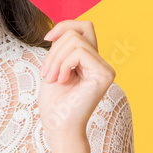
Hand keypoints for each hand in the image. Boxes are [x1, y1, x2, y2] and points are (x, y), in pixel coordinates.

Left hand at [38, 19, 114, 136]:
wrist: (58, 127)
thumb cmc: (54, 103)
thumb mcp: (54, 67)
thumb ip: (61, 48)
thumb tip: (61, 28)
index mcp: (91, 61)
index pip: (84, 27)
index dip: (64, 26)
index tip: (47, 38)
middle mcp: (101, 63)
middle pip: (77, 32)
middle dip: (55, 49)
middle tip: (46, 73)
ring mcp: (105, 69)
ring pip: (76, 41)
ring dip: (55, 59)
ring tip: (51, 78)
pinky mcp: (104, 75)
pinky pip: (79, 52)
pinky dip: (64, 64)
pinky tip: (62, 80)